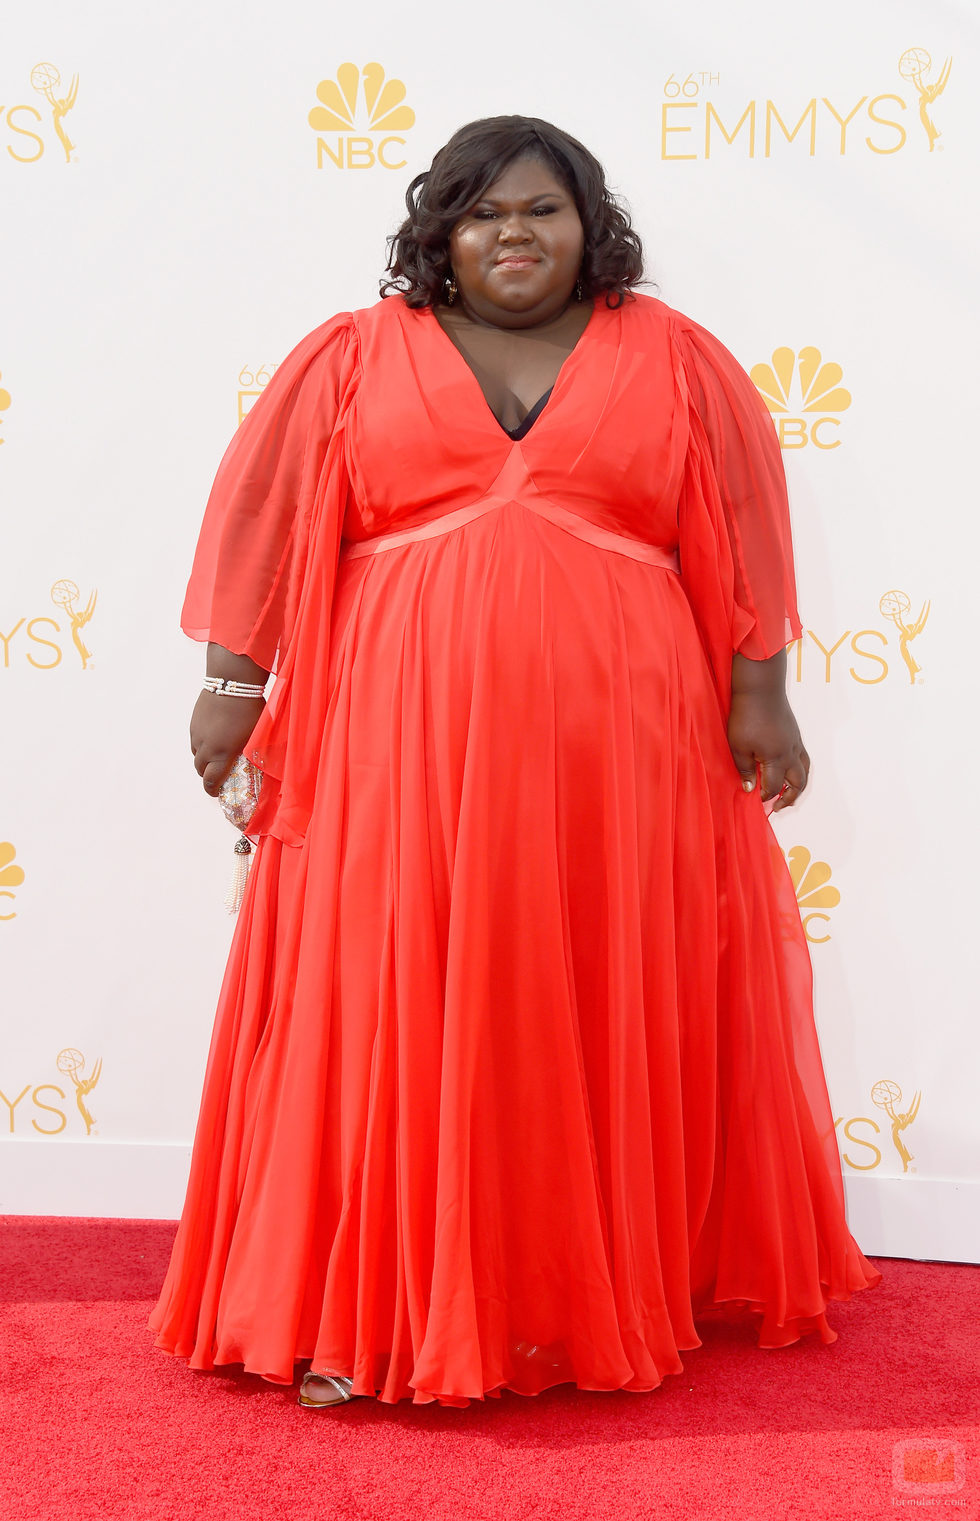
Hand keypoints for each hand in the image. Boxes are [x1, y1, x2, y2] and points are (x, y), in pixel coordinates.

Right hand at [190, 690, 264, 796]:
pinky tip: (215, 736)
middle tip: (220, 773)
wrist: (231, 682)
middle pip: (201, 771)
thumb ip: (254, 753)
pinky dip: (202, 745)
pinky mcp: (193, 723)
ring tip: (218, 753)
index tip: (218, 792)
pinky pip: (195, 741)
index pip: (210, 782)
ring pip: (196, 755)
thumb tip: (262, 764)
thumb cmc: (249, 709)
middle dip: (209, 775)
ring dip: (205, 760)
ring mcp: (197, 734)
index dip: (213, 791)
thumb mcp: (257, 735)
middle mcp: (205, 747)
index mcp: (222, 754)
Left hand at [727, 690, 809, 810]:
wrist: (760, 688)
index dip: (765, 796)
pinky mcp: (795, 734)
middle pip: (797, 784)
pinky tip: (789, 770)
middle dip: (789, 798)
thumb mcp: (738, 746)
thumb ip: (744, 770)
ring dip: (798, 786)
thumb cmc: (746, 716)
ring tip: (788, 794)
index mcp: (776, 758)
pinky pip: (804, 758)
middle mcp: (790, 753)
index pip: (773, 786)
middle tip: (777, 807)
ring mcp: (795, 743)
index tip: (756, 800)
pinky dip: (800, 770)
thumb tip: (749, 788)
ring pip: (805, 771)